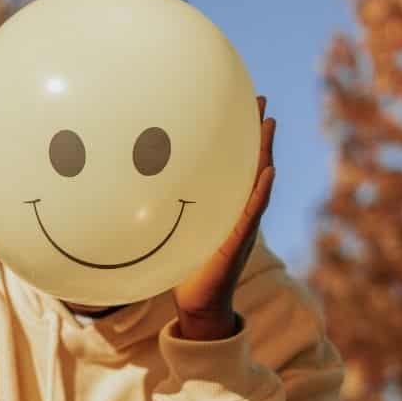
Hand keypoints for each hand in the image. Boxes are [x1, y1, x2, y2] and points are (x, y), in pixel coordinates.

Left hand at [171, 96, 275, 340]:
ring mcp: (242, 224)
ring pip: (257, 182)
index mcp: (222, 203)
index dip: (235, 134)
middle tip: (260, 97)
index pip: (231, 162)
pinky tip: (270, 172)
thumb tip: (131, 183)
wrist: (197, 303)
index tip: (237, 102)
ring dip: (264, 152)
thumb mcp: (171, 228)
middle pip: (250, 163)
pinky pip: (252, 213)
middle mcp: (236, 209)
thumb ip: (163, 205)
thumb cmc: (183, 266)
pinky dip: (262, 193)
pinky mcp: (239, 242)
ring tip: (269, 123)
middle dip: (255, 131)